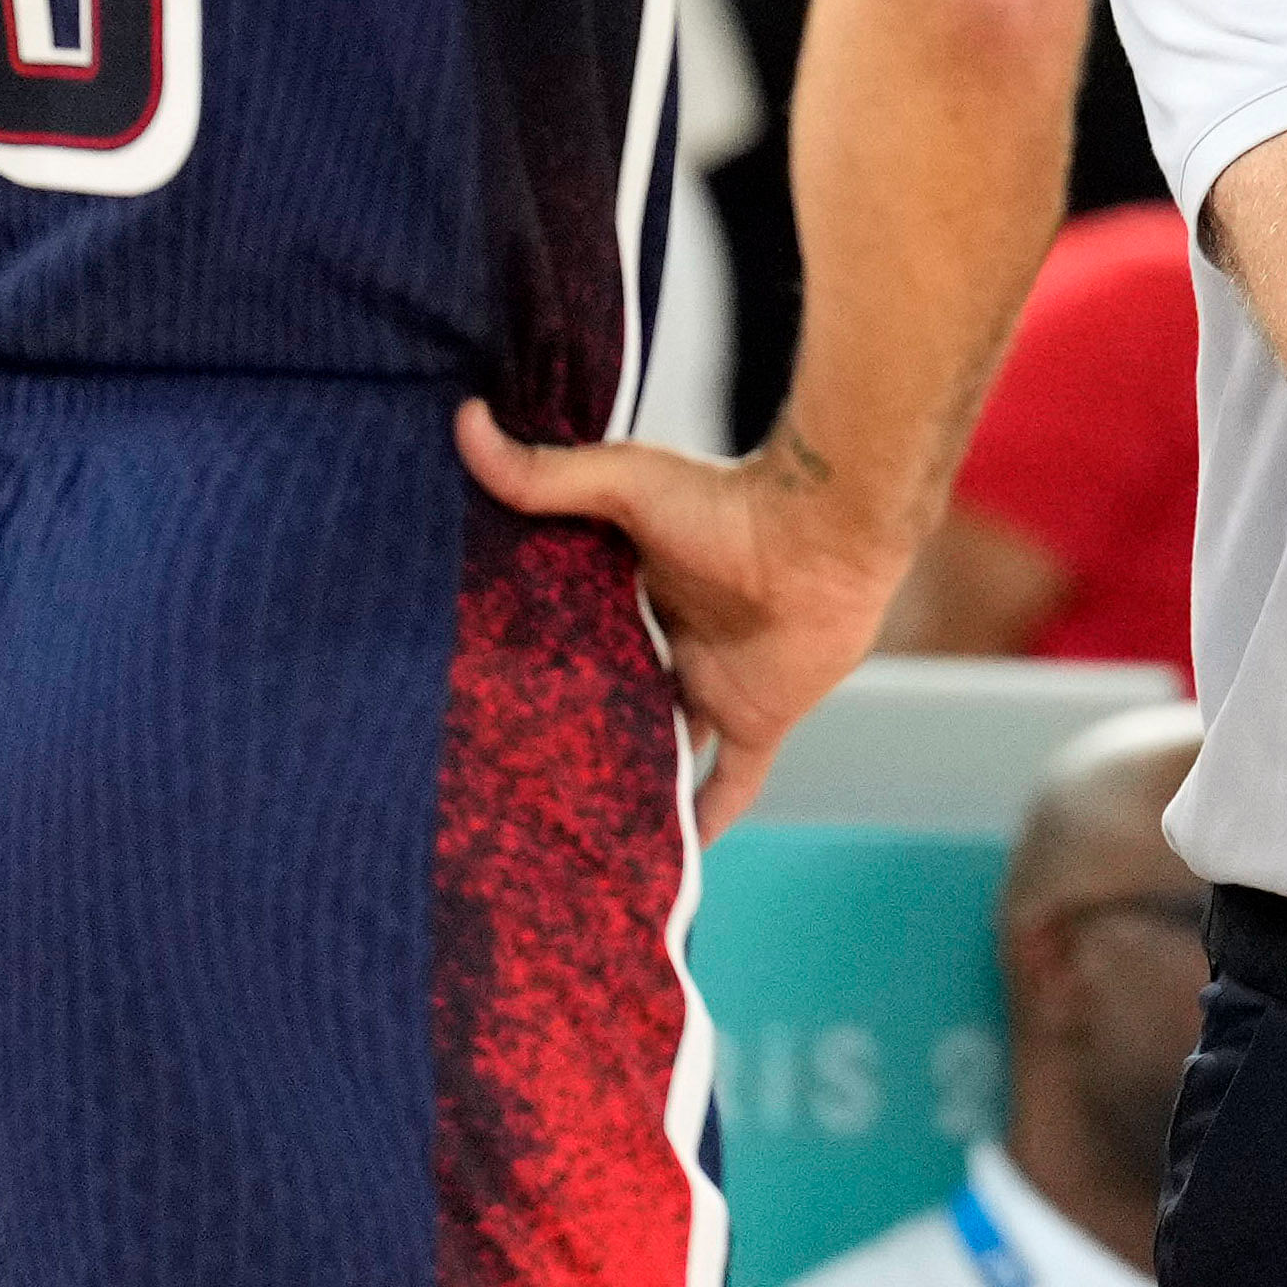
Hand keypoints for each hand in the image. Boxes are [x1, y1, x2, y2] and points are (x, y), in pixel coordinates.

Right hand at [454, 411, 889, 814]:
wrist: (824, 534)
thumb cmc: (728, 502)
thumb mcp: (621, 487)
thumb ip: (544, 473)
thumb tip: (463, 421)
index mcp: (630, 594)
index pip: (570, 639)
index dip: (532, 668)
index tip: (476, 701)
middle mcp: (667, 645)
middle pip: (610, 701)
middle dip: (571, 734)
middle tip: (506, 780)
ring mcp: (711, 687)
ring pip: (659, 751)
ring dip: (627, 785)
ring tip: (566, 834)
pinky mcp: (755, 721)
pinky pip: (726, 785)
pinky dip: (703, 823)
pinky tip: (667, 865)